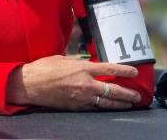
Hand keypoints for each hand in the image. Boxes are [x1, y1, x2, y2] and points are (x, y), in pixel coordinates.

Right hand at [5, 55, 140, 109]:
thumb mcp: (63, 58)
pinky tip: (110, 108)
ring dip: (120, 104)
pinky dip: (104, 107)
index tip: (134, 72)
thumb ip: (79, 61)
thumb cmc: (43, 68)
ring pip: (106, 102)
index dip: (124, 71)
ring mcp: (81, 97)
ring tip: (129, 104)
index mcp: (82, 68)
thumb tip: (89, 62)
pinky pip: (94, 108)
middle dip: (127, 93)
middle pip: (113, 90)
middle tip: (137, 96)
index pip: (109, 69)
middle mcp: (85, 83)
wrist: (29, 85)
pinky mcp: (75, 107)